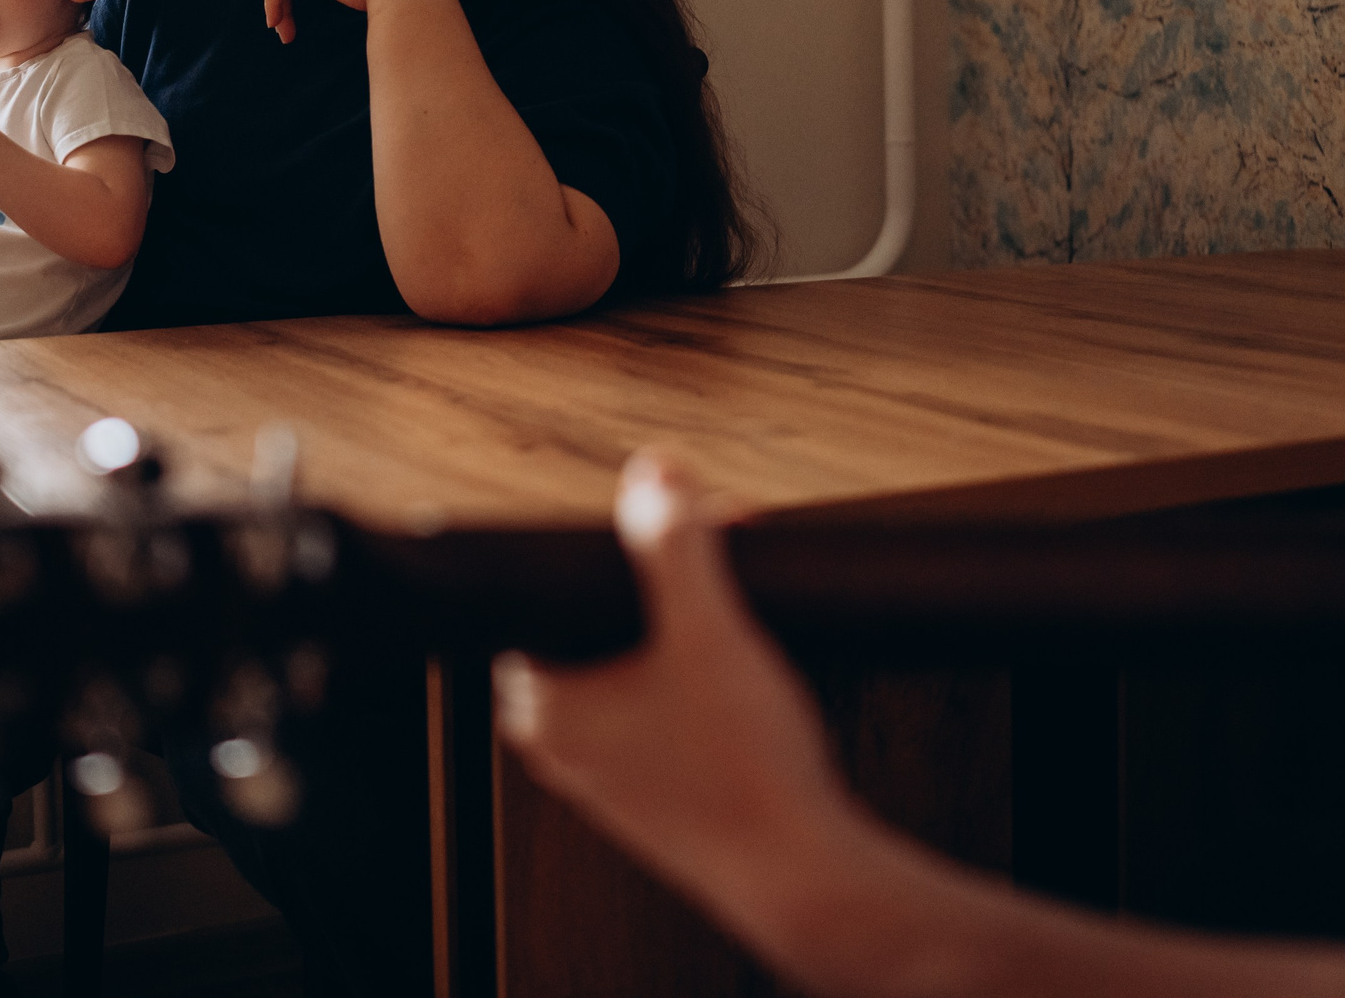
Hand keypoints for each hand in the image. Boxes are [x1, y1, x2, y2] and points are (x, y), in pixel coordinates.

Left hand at [495, 454, 857, 913]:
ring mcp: (607, 768)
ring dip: (687, 618)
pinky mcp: (654, 786)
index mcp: (541, 701)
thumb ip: (675, 544)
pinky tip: (746, 666)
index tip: (671, 521)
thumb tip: (653, 471)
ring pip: (634, 658)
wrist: (803, 874)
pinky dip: (698, 670)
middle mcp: (559, 740)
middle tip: (720, 542)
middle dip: (664, 572)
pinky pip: (661, 703)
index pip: (548, 587)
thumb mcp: (709, 631)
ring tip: (742, 603)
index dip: (615, 543)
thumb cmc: (743, 768)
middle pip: (600, 615)